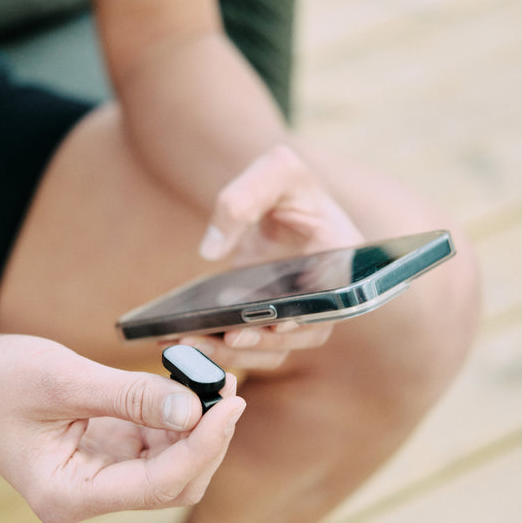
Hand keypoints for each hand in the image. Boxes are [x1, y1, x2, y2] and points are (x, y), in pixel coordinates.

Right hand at [0, 333, 244, 522]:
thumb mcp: (64, 381)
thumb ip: (131, 397)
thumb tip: (192, 409)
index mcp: (68, 494)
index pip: (157, 485)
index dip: (202, 446)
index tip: (230, 405)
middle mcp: (87, 492)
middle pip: (172, 482)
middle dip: (206, 438)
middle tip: (228, 389)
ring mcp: (97, 472)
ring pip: (169, 463)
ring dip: (196, 425)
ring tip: (213, 381)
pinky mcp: (103, 449)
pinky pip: (152, 441)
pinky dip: (174, 415)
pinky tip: (185, 386)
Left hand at [189, 145, 363, 368]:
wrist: (269, 197)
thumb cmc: (282, 180)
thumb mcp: (274, 169)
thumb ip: (244, 198)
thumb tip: (212, 251)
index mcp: (341, 258)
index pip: (333, 301)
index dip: (308, 317)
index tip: (275, 321)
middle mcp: (323, 294)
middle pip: (301, 335)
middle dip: (261, 341)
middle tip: (225, 336)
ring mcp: (293, 311)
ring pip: (271, 348)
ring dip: (234, 354)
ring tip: (190, 344)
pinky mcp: (264, 319)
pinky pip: (247, 343)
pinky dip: (218, 348)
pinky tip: (180, 340)